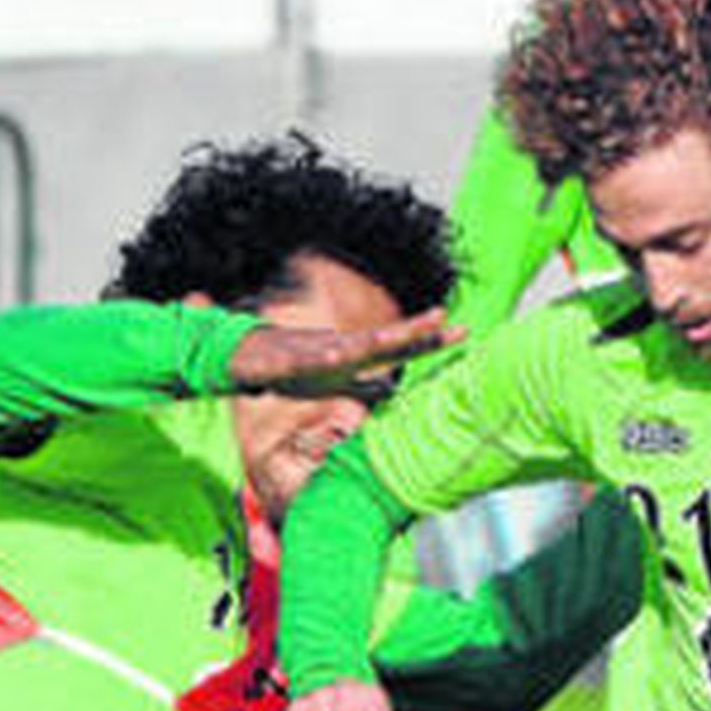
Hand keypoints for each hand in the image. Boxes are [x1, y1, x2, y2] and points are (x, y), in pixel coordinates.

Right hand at [230, 309, 461, 400]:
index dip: (431, 341)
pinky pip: (307, 360)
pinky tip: (336, 357)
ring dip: (374, 340)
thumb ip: (368, 387)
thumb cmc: (296, 368)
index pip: (400, 348)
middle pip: (384, 340)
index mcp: (356, 357)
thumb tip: (393, 392)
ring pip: (350, 346)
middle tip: (444, 318)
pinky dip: (322, 358)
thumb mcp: (339, 383)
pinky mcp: (289, 360)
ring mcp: (316, 352)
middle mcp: (342, 350)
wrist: (247, 357)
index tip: (464, 331)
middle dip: (413, 330)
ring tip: (399, 334)